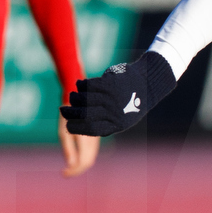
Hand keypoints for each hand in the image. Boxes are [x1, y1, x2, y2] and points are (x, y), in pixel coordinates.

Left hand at [58, 114, 99, 176]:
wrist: (82, 101)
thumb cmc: (69, 116)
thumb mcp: (64, 132)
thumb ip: (68, 149)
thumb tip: (70, 165)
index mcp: (86, 140)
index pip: (83, 162)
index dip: (74, 171)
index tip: (64, 174)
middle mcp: (93, 142)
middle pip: (88, 162)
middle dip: (77, 170)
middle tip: (65, 173)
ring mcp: (96, 140)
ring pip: (90, 158)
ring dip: (80, 165)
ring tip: (69, 168)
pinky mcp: (95, 138)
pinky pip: (91, 153)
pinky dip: (84, 159)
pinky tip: (75, 158)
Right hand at [61, 52, 175, 136]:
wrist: (148, 83)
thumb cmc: (132, 103)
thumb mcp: (123, 118)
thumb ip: (106, 123)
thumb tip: (80, 126)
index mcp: (117, 124)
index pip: (91, 129)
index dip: (76, 128)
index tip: (68, 125)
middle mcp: (114, 112)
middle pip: (85, 115)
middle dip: (70, 113)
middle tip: (63, 110)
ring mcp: (112, 97)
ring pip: (85, 99)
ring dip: (74, 98)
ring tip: (72, 97)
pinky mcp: (111, 84)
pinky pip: (89, 86)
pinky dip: (81, 86)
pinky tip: (80, 85)